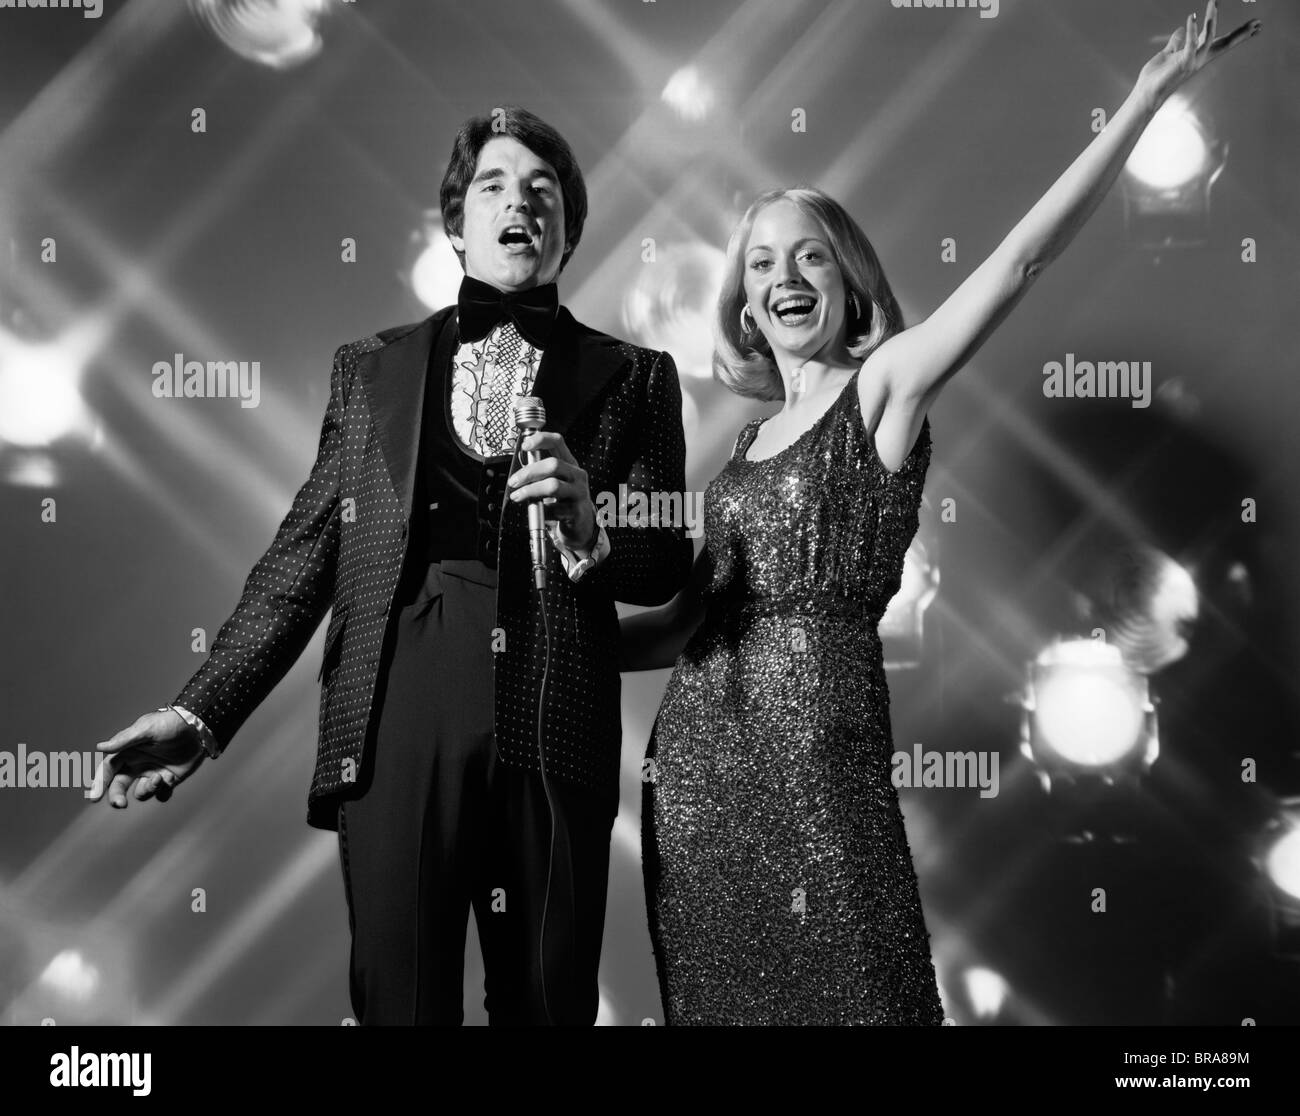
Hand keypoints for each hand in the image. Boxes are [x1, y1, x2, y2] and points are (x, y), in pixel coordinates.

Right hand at [88, 708, 205, 808]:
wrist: (198, 727)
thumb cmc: (170, 723)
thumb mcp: (147, 729)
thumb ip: (125, 740)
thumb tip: (100, 747)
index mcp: (128, 752)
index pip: (108, 770)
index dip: (99, 783)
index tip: (93, 796)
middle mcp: (137, 765)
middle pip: (119, 786)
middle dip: (116, 797)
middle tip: (120, 804)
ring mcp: (153, 773)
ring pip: (141, 792)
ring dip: (147, 789)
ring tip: (159, 777)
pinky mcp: (169, 780)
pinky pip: (161, 795)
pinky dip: (163, 793)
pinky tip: (169, 782)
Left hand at [507, 431, 596, 549]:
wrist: (581, 524)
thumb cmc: (563, 499)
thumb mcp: (556, 481)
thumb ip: (539, 473)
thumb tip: (517, 473)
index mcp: (570, 463)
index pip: (557, 442)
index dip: (540, 439)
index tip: (524, 445)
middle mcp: (577, 475)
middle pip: (553, 464)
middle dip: (529, 472)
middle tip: (513, 482)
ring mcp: (579, 493)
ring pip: (553, 486)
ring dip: (530, 491)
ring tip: (517, 496)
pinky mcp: (577, 511)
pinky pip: (555, 509)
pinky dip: (542, 511)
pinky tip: (538, 512)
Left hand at [1136, 1, 1259, 108]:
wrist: (1145, 92)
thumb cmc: (1156, 76)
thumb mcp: (1168, 54)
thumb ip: (1176, 42)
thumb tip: (1181, 29)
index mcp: (1198, 56)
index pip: (1222, 41)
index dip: (1238, 33)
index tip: (1255, 26)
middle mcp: (1199, 59)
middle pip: (1224, 42)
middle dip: (1241, 33)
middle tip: (1256, 22)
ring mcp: (1192, 62)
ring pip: (1209, 38)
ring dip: (1211, 20)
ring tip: (1214, 3)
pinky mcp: (1183, 63)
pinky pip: (1190, 44)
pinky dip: (1191, 29)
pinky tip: (1193, 17)